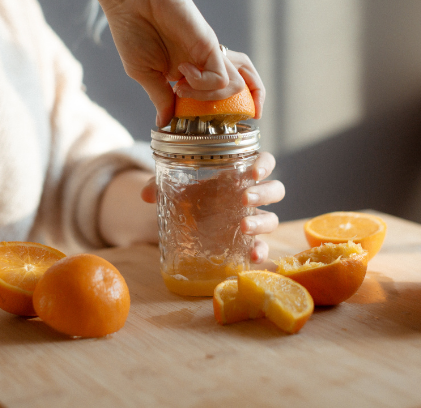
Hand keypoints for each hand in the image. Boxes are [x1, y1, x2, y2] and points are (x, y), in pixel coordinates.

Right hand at [97, 0, 264, 125]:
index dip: (218, 110)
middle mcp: (205, 64)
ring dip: (214, 98)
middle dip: (250, 103)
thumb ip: (160, 98)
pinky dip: (203, 84)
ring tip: (184, 90)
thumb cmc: (133, 31)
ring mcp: (209, 54)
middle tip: (236, 116)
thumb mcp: (145, 74)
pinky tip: (182, 75)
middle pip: (244, 84)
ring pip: (239, 83)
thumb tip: (165, 123)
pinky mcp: (209, 44)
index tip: (196, 123)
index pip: (218, 94)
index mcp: (191, 72)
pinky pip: (221, 77)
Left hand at [141, 151, 284, 263]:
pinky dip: (261, 252)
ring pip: (273, 218)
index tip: (255, 171)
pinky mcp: (247, 243)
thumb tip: (145, 194)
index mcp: (239, 175)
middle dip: (264, 192)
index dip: (265, 164)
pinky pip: (264, 247)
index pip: (264, 162)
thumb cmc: (192, 197)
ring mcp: (252, 220)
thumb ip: (161, 186)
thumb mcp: (178, 189)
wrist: (190, 223)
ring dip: (262, 221)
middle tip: (244, 198)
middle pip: (275, 189)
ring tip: (244, 227)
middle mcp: (250, 197)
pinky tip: (252, 257)